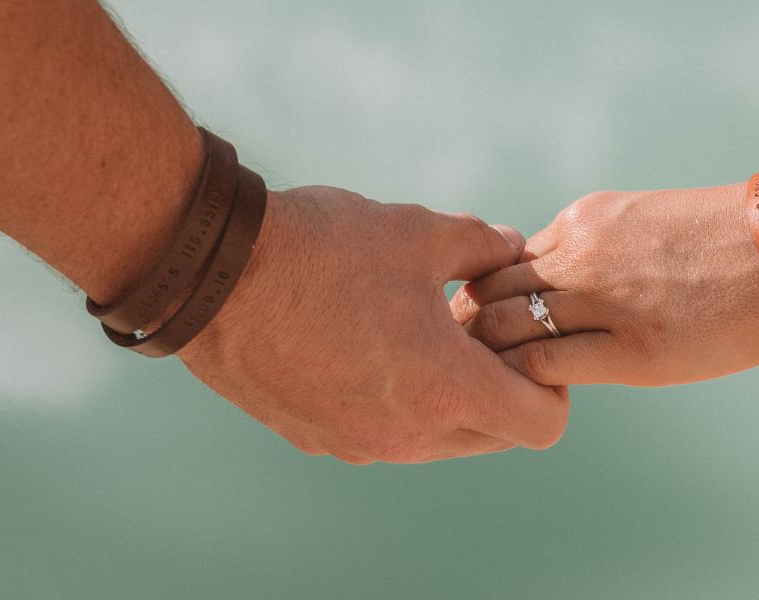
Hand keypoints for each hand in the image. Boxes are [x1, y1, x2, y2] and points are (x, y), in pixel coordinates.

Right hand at [176, 185, 569, 463]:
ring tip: (423, 332)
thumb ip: (482, 247)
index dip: (551, 384)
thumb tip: (512, 249)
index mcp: (446, 389)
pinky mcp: (316, 439)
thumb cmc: (320, 248)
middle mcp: (406, 435)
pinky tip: (372, 344)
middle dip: (502, 389)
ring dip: (450, 396)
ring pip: (440, 440)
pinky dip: (398, 402)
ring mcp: (358, 444)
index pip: (542, 424)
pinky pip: (385, 435)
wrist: (207, 271)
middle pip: (496, 436)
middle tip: (478, 331)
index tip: (524, 342)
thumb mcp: (420, 232)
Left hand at [452, 148, 758, 386]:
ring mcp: (604, 300)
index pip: (503, 264)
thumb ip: (601, 251)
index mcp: (586, 220)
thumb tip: (569, 291)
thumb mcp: (650, 223)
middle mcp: (582, 253)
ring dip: (489, 365)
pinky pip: (545, 369)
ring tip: (491, 395)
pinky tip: (535, 405)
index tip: (483, 333)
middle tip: (463, 372)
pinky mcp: (632, 350)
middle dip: (468, 334)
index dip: (484, 302)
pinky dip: (525, 389)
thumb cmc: (735, 243)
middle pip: (487, 295)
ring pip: (505, 332)